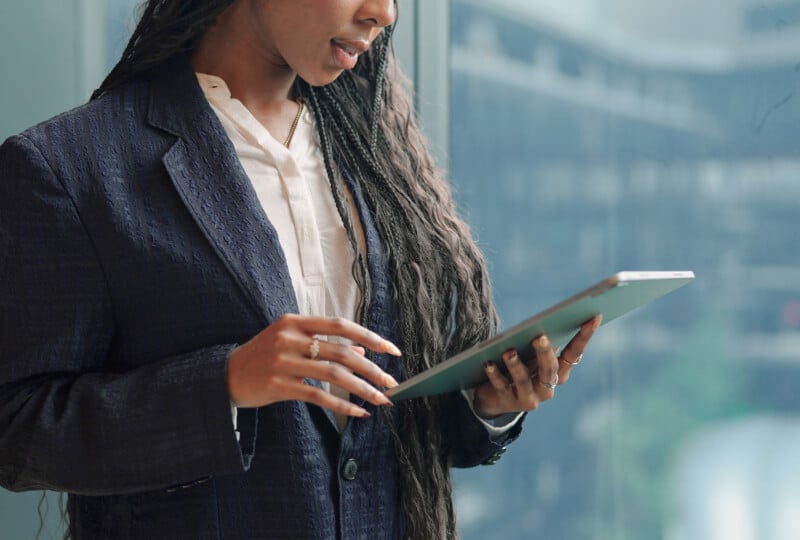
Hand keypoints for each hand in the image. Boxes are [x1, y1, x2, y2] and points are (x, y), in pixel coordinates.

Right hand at [227, 314, 400, 417]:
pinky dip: (341, 405)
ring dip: (362, 389)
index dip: (369, 336)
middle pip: (341, 352)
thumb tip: (363, 352)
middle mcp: (289, 338)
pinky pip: (318, 396)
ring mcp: (282, 362)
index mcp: (295, 321)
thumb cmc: (263, 356)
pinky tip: (357, 412)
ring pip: (333, 374)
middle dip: (372, 369)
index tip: (392, 350)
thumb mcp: (291, 342)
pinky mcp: (278, 385)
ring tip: (381, 399)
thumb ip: (325, 344)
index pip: (340, 325)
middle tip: (391, 383)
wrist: (224, 375)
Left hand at [473, 315, 601, 417]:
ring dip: (516, 365)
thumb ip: (540, 345)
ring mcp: (528, 398)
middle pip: (549, 369)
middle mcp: (547, 388)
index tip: (593, 317)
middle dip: (545, 353)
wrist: (494, 397)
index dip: (584, 337)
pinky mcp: (508, 403)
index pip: (574, 353)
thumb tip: (545, 324)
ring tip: (509, 351)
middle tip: (540, 337)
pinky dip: (494, 374)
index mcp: (557, 373)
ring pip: (524, 380)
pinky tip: (488, 363)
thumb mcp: (530, 356)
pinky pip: (501, 387)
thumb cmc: (517, 368)